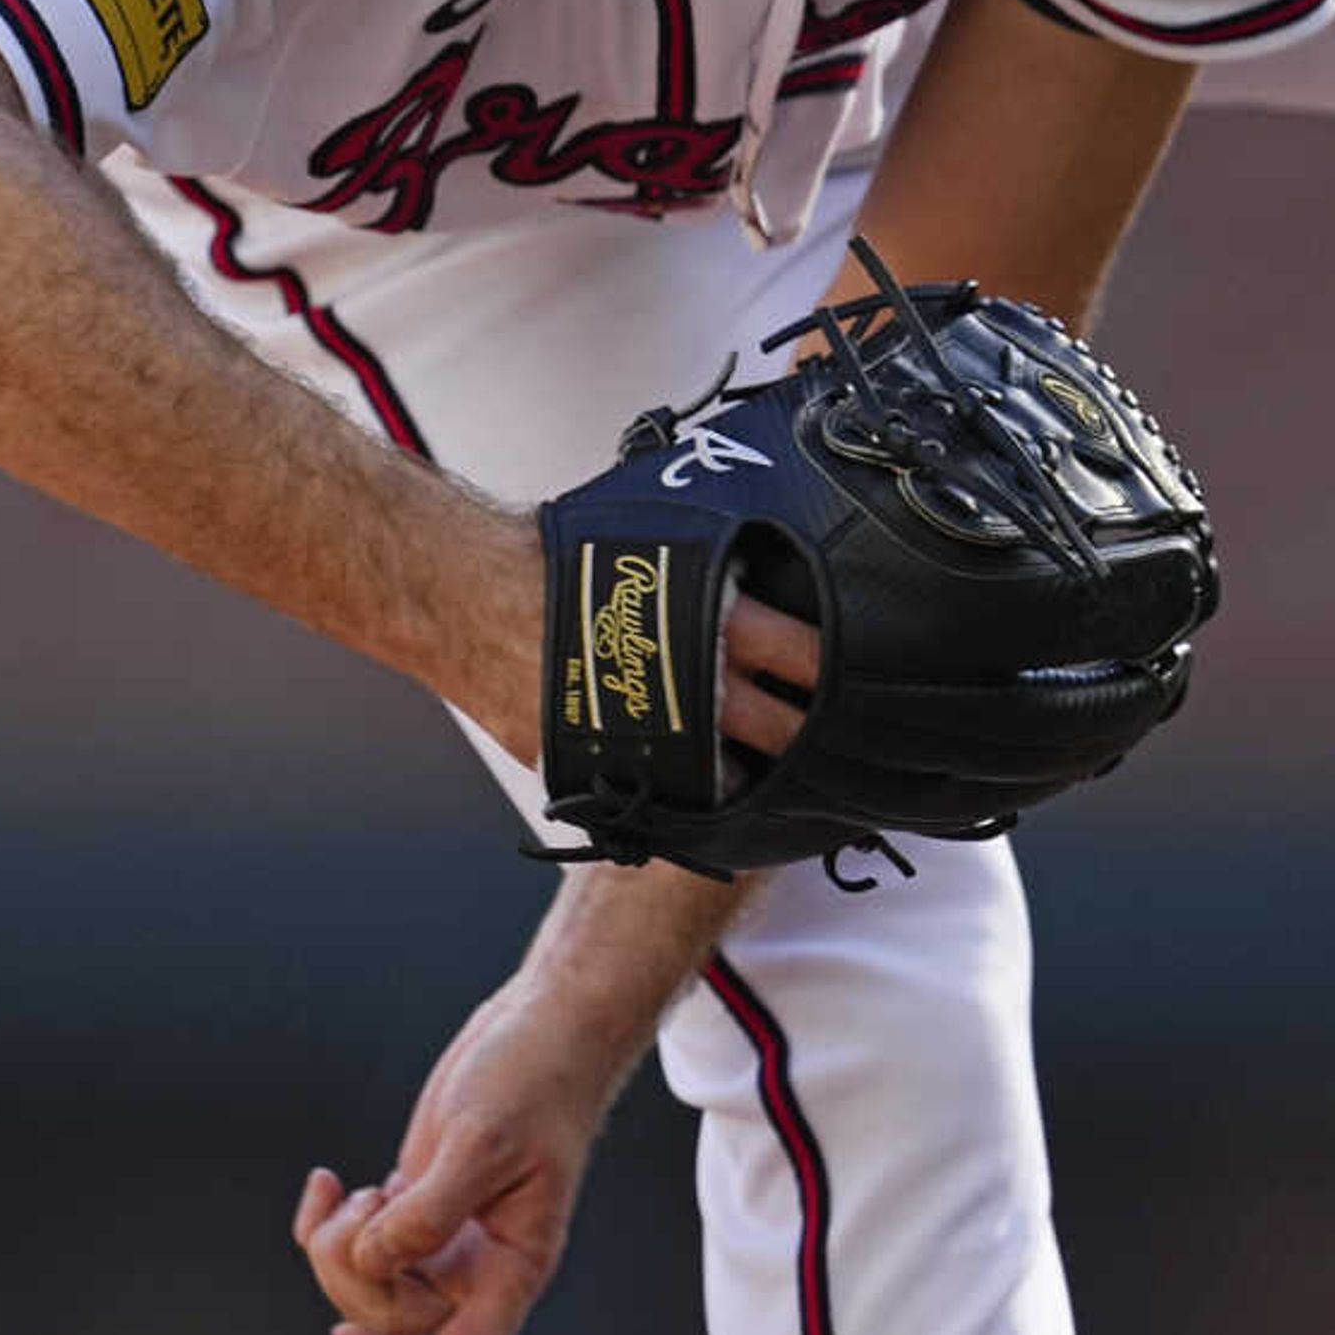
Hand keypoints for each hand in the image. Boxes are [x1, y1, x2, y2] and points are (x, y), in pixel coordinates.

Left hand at [289, 978, 620, 1334]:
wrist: (544, 1025)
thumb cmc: (536, 1079)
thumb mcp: (481, 1141)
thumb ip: (429, 1211)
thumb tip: (374, 1260)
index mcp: (512, 1267)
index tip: (347, 1332)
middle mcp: (476, 1262)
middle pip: (394, 1317)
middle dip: (353, 1273)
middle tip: (358, 1204)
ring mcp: (442, 1234)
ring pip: (368, 1283)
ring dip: (336, 1246)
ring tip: (348, 1189)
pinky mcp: (415, 1201)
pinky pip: (356, 1243)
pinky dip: (327, 1222)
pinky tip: (326, 1181)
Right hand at [472, 564, 820, 768]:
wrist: (461, 593)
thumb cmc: (555, 553)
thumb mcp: (656, 536)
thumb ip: (715, 563)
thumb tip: (771, 561)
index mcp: (713, 622)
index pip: (811, 658)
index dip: (847, 675)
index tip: (872, 683)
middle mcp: (689, 689)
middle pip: (787, 736)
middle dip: (819, 743)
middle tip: (845, 745)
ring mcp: (646, 739)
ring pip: (733, 783)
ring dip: (759, 778)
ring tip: (785, 772)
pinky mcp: (599, 771)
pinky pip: (664, 797)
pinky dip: (688, 794)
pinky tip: (709, 789)